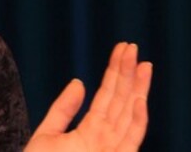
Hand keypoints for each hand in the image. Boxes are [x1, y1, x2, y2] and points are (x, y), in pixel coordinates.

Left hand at [25, 42, 151, 151]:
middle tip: (134, 48)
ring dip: (136, 90)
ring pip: (128, 116)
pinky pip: (130, 140)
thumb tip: (79, 81)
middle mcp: (105, 141)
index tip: (123, 49)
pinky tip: (137, 99)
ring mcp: (111, 151)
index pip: (107, 97)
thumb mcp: (47, 135)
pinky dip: (136, 121)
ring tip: (143, 64)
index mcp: (90, 132)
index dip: (115, 73)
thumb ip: (63, 109)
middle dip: (128, 75)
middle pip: (121, 102)